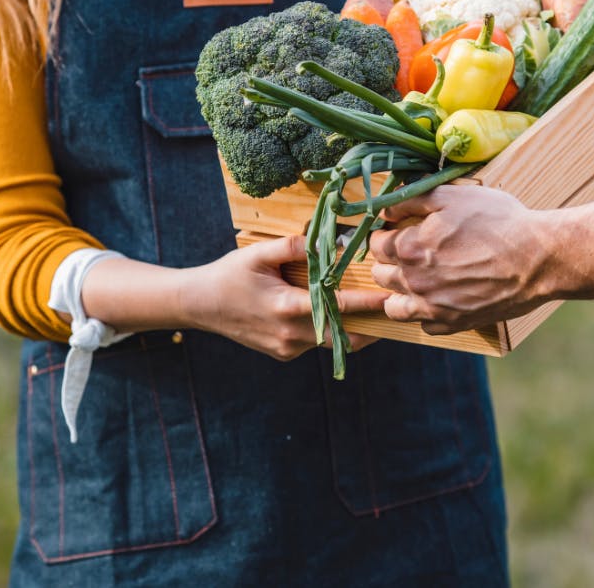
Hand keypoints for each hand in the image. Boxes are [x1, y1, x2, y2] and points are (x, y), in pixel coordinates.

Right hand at [186, 234, 383, 359]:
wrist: (200, 306)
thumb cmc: (230, 275)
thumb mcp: (258, 253)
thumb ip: (293, 246)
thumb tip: (328, 240)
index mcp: (287, 307)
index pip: (339, 307)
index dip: (369, 303)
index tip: (392, 297)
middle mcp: (291, 335)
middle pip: (345, 337)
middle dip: (372, 326)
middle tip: (393, 310)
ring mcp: (287, 349)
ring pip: (332, 342)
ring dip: (352, 328)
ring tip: (372, 310)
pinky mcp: (284, 354)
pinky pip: (316, 343)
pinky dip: (330, 330)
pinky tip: (334, 313)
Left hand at [369, 185, 552, 333]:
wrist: (539, 258)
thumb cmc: (499, 222)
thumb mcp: (453, 195)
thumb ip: (412, 199)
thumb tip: (385, 207)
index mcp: (409, 248)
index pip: (375, 245)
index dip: (385, 235)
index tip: (396, 232)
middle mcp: (414, 282)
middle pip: (380, 275)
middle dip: (388, 262)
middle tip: (407, 253)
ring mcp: (433, 307)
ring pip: (394, 307)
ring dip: (398, 293)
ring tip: (415, 280)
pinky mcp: (454, 324)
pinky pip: (424, 326)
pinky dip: (426, 314)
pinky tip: (439, 298)